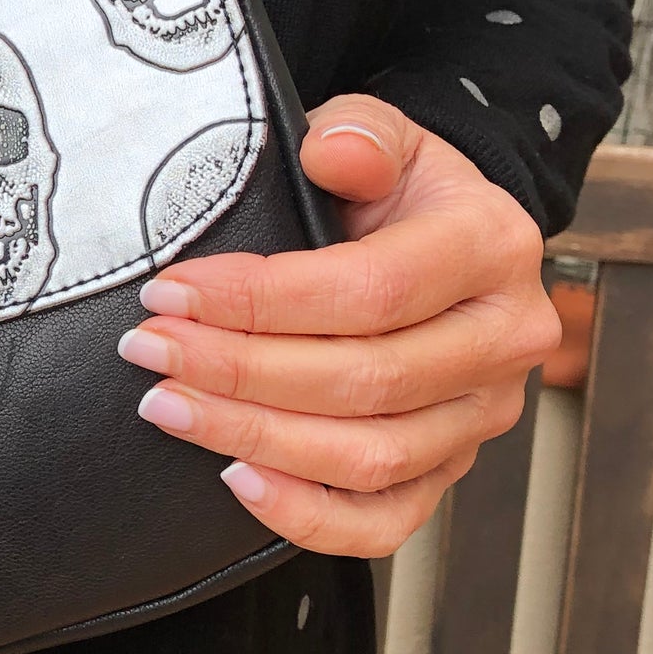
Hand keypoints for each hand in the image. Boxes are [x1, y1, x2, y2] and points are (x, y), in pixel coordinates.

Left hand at [119, 92, 559, 557]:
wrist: (437, 236)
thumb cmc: (392, 188)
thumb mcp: (381, 135)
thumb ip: (359, 132)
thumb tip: (331, 151)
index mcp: (491, 246)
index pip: (370, 290)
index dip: (260, 300)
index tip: (170, 293)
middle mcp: (503, 339)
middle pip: (364, 380)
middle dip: (237, 370)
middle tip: (149, 350)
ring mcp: (481, 415)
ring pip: (369, 457)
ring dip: (254, 437)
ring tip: (167, 406)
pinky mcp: (450, 468)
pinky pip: (386, 521)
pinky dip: (309, 517)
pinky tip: (237, 480)